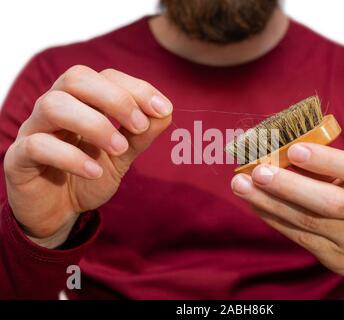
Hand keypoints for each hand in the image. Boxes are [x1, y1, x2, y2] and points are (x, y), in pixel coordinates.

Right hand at [4, 66, 171, 247]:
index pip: (106, 76)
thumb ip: (141, 135)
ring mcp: (34, 130)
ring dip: (94, 124)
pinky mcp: (19, 158)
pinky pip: (38, 145)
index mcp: (82, 101)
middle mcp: (56, 107)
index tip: (163, 109)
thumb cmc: (90, 174)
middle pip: (76, 78)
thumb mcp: (123, 155)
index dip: (136, 88)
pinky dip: (71, 157)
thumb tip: (166, 113)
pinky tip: (95, 171)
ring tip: (120, 148)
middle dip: (115, 98)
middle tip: (139, 126)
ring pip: (54, 105)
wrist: (60, 211)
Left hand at [231, 143, 343, 296]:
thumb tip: (284, 148)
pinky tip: (255, 203)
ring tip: (241, 185)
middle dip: (289, 186)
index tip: (294, 148)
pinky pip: (298, 236)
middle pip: (329, 202)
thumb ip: (335, 164)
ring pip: (306, 221)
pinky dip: (273, 217)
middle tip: (258, 171)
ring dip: (269, 202)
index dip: (327, 160)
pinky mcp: (335, 257)